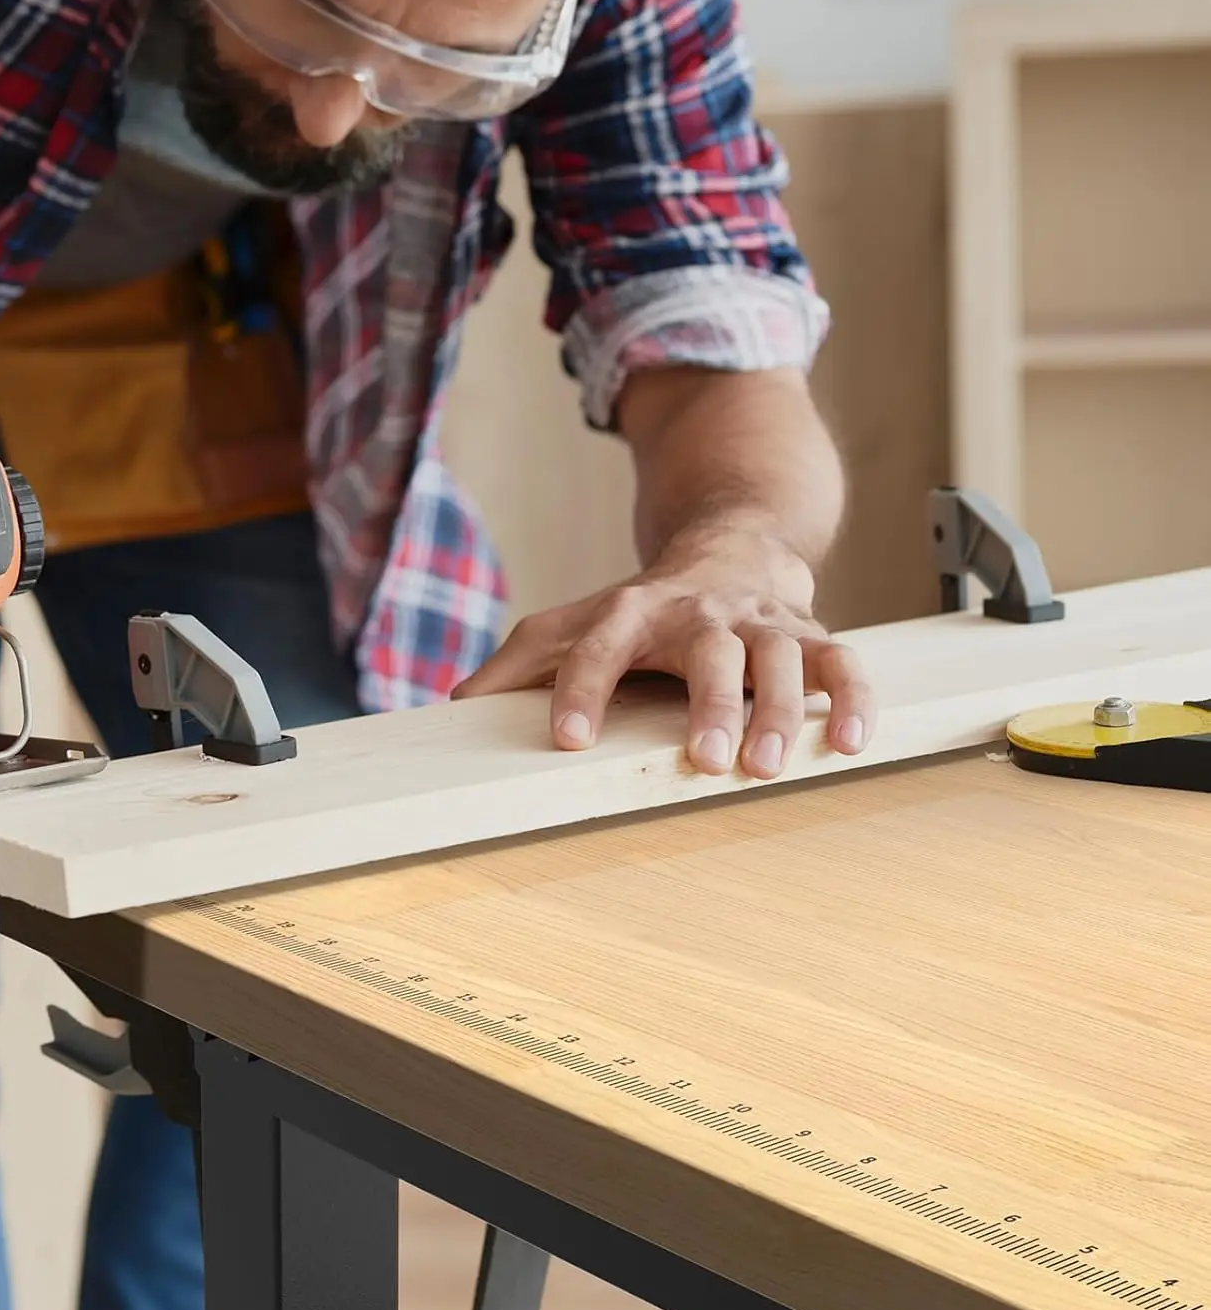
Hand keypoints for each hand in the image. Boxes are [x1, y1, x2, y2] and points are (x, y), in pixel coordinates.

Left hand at [452, 523, 874, 777]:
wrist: (732, 544)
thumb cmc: (645, 606)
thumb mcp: (577, 621)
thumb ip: (520, 663)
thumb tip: (454, 707)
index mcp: (632, 612)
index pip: (599, 647)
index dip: (581, 689)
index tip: (566, 738)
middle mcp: (700, 613)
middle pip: (708, 651)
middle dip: (711, 704)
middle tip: (708, 760)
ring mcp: (760, 622)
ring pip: (782, 657)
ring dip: (781, 709)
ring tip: (772, 765)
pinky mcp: (810, 631)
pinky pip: (842, 662)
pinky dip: (854, 698)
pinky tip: (852, 741)